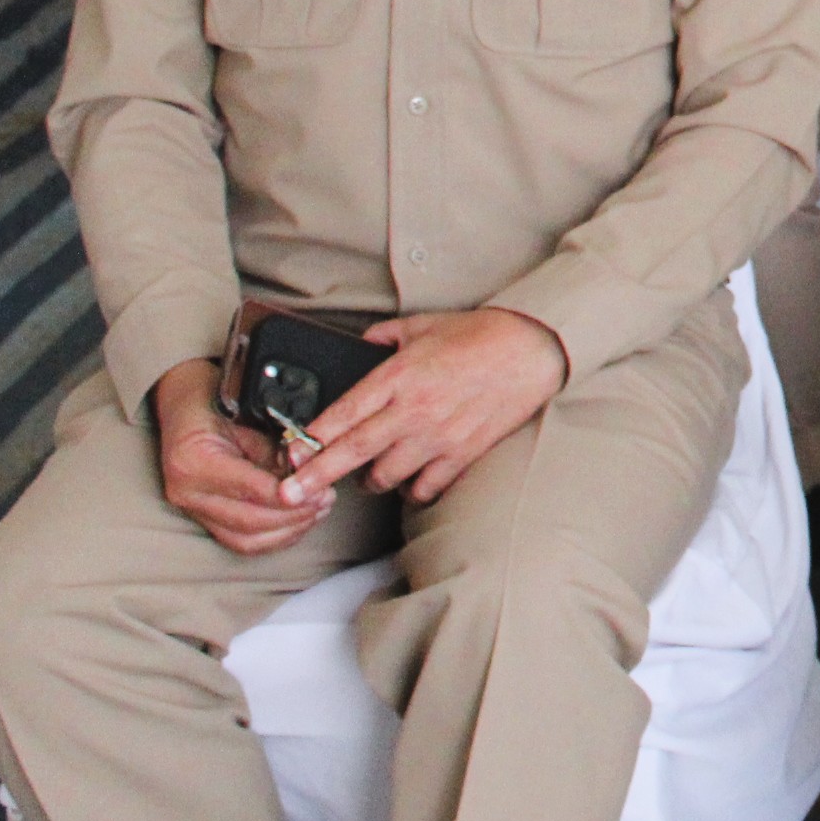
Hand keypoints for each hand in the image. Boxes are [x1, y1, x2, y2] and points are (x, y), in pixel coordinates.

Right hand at [153, 358, 325, 556]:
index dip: (288, 495)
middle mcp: (186, 493)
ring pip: (246, 540)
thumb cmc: (215, 404)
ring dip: (288, 530)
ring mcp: (191, 510)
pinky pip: (242, 542)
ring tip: (318, 510)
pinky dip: (275, 537)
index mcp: (192, 462)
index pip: (248, 488)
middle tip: (325, 499)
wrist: (185, 406)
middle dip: (294, 516)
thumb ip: (275, 449)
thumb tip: (309, 472)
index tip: (319, 491)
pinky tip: (299, 521)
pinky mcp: (202, 520)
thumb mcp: (248, 416)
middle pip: (248, 522)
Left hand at [279, 308, 568, 506]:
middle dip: (314, 476)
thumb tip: (363, 342)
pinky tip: (409, 482)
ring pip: (385, 475)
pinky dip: (412, 490)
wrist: (532, 349)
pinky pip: (426, 486)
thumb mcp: (424, 325)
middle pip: (352, 452)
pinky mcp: (463, 452)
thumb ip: (386, 336)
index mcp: (397, 376)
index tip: (288, 453)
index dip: (310, 438)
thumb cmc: (480, 334)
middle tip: (289, 495)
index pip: (342, 414)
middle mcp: (412, 410)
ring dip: (369, 481)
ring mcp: (437, 436)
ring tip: (366, 478)